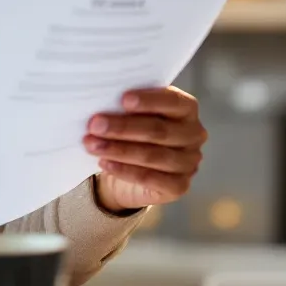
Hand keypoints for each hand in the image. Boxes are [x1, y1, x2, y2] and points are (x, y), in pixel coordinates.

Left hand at [83, 87, 206, 212]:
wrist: (128, 169)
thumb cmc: (131, 131)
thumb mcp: (131, 113)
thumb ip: (126, 106)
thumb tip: (102, 100)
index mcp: (186, 109)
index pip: (173, 101)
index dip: (149, 100)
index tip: (123, 99)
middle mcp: (193, 134)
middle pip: (158, 130)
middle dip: (123, 127)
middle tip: (94, 125)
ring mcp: (189, 162)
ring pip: (152, 155)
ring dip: (118, 150)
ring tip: (92, 144)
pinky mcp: (179, 185)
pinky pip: (150, 178)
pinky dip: (124, 170)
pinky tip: (105, 163)